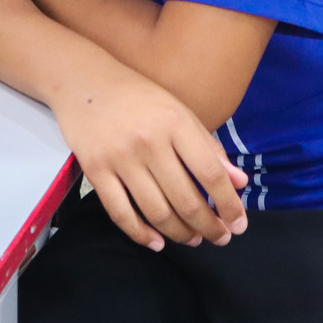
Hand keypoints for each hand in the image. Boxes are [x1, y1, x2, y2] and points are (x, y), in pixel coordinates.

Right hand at [51, 63, 249, 252]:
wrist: (84, 80)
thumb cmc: (138, 97)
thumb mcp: (179, 112)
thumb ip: (208, 148)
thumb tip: (239, 183)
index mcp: (176, 123)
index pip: (210, 173)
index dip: (228, 204)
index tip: (238, 224)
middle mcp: (149, 141)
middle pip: (185, 199)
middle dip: (208, 226)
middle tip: (220, 239)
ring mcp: (120, 157)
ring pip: (156, 211)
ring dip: (179, 233)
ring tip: (193, 239)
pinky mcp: (95, 169)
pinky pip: (120, 213)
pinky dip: (141, 234)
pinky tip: (157, 242)